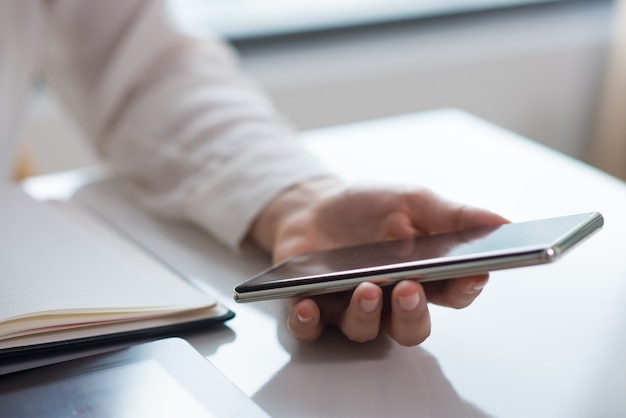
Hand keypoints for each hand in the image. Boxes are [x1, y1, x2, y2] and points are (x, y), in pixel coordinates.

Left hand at [250, 178, 507, 345]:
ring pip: (366, 332)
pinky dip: (309, 321)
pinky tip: (308, 304)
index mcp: (422, 276)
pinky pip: (311, 330)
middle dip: (414, 313)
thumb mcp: (411, 201)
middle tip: (408, 287)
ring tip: (365, 287)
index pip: (453, 294)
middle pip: (412, 327)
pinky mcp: (313, 311)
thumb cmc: (367, 208)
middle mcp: (390, 301)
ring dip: (367, 314)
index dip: (465, 288)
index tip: (472, 274)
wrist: (312, 207)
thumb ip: (453, 216)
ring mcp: (350, 309)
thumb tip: (502, 222)